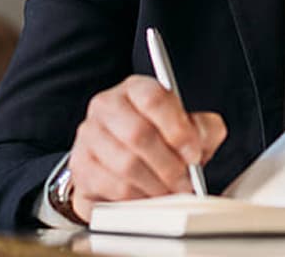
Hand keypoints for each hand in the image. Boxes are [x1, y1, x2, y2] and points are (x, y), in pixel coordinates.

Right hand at [68, 75, 227, 221]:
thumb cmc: (160, 141)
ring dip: (155, 184)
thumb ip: (203, 128)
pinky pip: (112, 186)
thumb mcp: (190, 128)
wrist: (124, 166)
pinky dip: (137, 197)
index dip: (178, 129)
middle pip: (138, 134)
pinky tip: (150, 196)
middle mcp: (107, 106)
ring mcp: (89, 135)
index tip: (194, 153)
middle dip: (169, 164)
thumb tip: (200, 140)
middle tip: (186, 181)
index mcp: (136, 88)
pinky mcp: (81, 166)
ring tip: (171, 191)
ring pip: (125, 164)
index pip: (154, 99)